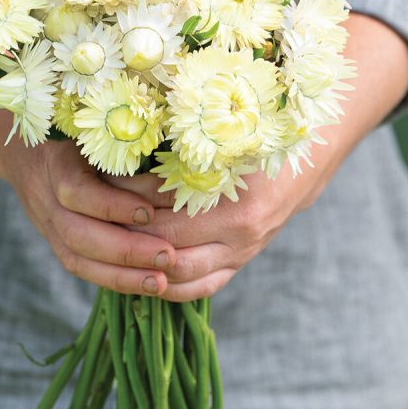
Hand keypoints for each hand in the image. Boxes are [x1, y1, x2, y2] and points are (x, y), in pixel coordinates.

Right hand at [0, 27, 177, 295]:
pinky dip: (114, 279)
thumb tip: (179, 144)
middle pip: (78, 233)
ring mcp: (48, 222)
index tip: (151, 211)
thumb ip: (123, 131)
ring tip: (163, 279)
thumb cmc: (72, 124)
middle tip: (170, 255)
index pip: (77, 191)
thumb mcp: (90, 119)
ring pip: (78, 257)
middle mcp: (45, 197)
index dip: (112, 204)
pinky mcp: (57, 240)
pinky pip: (82, 267)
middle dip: (126, 248)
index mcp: (54, 160)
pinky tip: (149, 284)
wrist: (23, 146)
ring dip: (122, 273)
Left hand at [103, 12, 407, 300]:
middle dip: (124, 235)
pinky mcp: (242, 260)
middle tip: (88, 215)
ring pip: (180, 276)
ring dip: (140, 264)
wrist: (319, 142)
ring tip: (106, 241)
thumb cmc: (269, 121)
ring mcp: (244, 250)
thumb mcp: (229, 121)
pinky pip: (200, 287)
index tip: (93, 180)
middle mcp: (242, 230)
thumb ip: (187, 132)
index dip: (122, 199)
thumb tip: (128, 128)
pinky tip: (138, 269)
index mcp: (237, 194)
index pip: (161, 208)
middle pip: (165, 247)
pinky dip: (167, 285)